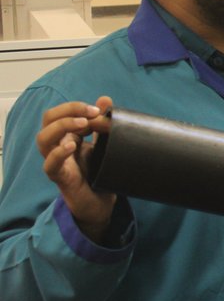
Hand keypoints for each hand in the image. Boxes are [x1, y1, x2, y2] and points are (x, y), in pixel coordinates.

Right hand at [37, 96, 115, 241]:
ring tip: (83, 125)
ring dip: (62, 126)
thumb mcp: (104, 143)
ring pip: (43, 138)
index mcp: (68, 135)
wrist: (102, 201)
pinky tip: (71, 146)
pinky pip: (50, 165)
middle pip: (48, 120)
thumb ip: (102, 123)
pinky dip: (58, 153)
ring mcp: (57, 161)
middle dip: (68, 110)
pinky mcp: (60, 177)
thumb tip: (104, 98)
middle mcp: (58, 146)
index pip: (61, 112)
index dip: (77, 107)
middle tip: (91, 113)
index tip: (100, 109)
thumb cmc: (99, 172)